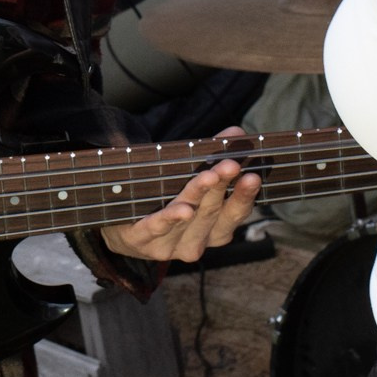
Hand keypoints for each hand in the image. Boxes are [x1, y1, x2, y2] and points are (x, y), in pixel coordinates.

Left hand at [98, 128, 261, 262]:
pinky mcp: (144, 240)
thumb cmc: (165, 201)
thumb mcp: (190, 181)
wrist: (123, 231)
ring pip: (189, 217)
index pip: (234, 214)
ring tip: (210, 176)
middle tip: (232, 165)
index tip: (253, 175)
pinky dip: (171, 218)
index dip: (244, 196)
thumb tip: (237, 132)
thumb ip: (214, 156)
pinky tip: (182, 209)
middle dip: (222, 186)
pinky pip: (158, 227)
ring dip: (200, 195)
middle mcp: (197, 241)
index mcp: (213, 230)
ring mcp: (170, 244)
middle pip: (212, 211)